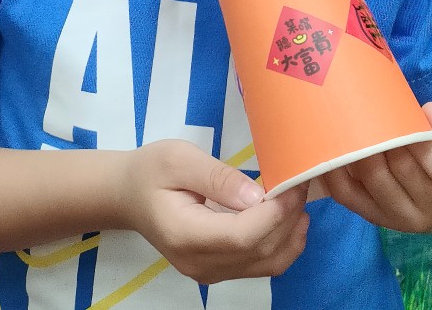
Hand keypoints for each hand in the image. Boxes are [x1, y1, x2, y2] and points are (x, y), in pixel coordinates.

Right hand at [121, 139, 308, 283]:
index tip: (292, 186)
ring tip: (299, 201)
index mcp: (185, 234)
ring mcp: (208, 273)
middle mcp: (198, 263)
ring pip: (264, 265)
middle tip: (302, 185)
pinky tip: (288, 220)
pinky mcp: (216, 271)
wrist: (129, 195)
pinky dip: (280, 245)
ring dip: (290, 236)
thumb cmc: (151, 170)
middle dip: (288, 220)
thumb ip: (217, 177)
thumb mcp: (179, 158)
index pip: (242, 237)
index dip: (274, 215)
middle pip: (258, 253)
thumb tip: (257, 196)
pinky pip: (257, 266)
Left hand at [323, 104, 431, 233]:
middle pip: (402, 169)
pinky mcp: (383, 221)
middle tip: (364, 110)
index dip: (418, 140)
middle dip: (382, 138)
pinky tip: (331, 152)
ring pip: (375, 182)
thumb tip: (428, 113)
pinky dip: (337, 175)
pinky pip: (352, 198)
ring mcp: (410, 220)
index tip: (402, 117)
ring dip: (359, 152)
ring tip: (348, 125)